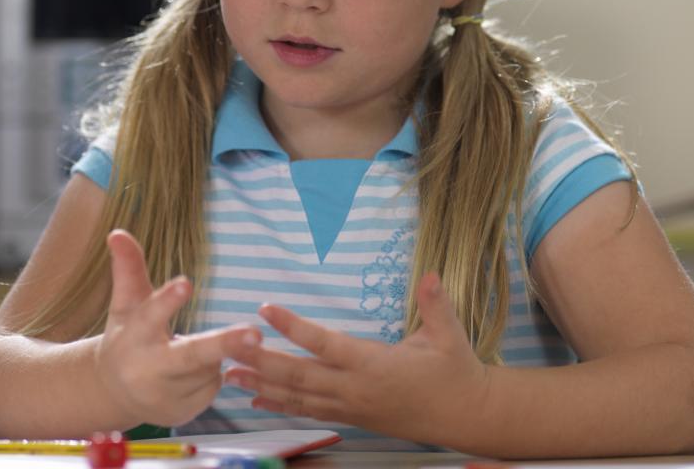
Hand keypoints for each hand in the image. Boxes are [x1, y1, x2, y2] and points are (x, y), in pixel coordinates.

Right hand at [93, 229, 261, 426]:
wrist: (114, 392)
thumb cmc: (128, 337)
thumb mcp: (126, 305)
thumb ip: (128, 270)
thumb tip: (118, 232)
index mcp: (134, 337)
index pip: (151, 316)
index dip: (168, 300)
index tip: (186, 284)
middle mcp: (148, 370)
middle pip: (192, 356)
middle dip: (224, 345)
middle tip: (255, 334)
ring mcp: (167, 396)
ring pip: (211, 367)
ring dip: (211, 355)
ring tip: (187, 352)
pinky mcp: (184, 413)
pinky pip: (213, 385)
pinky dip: (209, 376)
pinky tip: (190, 375)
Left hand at [222, 272, 489, 445]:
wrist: (465, 416)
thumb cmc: (456, 371)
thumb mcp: (449, 335)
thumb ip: (436, 304)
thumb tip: (432, 274)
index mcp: (375, 365)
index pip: (325, 344)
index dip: (293, 327)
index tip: (265, 308)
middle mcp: (356, 389)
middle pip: (299, 375)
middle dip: (261, 362)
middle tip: (228, 348)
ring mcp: (351, 407)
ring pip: (298, 397)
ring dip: (262, 385)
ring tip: (229, 375)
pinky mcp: (352, 418)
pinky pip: (309, 411)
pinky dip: (280, 405)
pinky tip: (256, 400)